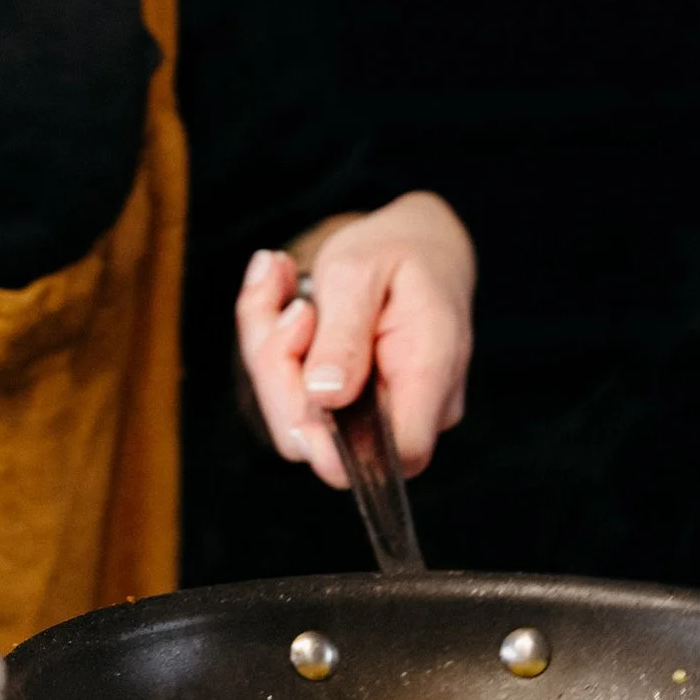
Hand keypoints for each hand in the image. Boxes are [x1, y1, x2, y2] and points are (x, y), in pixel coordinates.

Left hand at [236, 193, 474, 487]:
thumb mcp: (360, 271)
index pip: (399, 455)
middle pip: (327, 443)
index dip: (340, 448)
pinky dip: (273, 347)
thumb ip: (344, 334)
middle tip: (286, 301)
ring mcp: (381, 412)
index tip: (303, 388)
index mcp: (430, 372)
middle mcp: (412, 408)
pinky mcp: (348, 406)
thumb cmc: (397, 251)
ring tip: (277, 278)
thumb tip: (324, 396)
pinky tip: (279, 292)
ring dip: (270, 350)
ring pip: (299, 419)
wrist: (418, 244)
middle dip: (280, 372)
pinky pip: (294, 399)